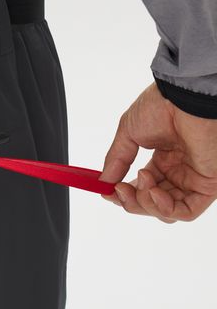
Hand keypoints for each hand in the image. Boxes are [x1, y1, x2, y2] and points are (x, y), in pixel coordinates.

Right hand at [98, 82, 216, 221]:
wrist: (184, 97)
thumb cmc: (161, 105)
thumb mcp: (128, 133)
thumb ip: (116, 161)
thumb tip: (103, 183)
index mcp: (164, 158)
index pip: (143, 187)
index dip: (125, 194)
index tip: (108, 191)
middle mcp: (180, 170)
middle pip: (153, 203)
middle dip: (132, 201)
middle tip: (119, 189)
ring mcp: (194, 179)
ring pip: (167, 211)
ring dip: (146, 203)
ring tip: (142, 180)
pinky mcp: (208, 185)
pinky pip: (187, 211)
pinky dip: (164, 209)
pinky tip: (153, 192)